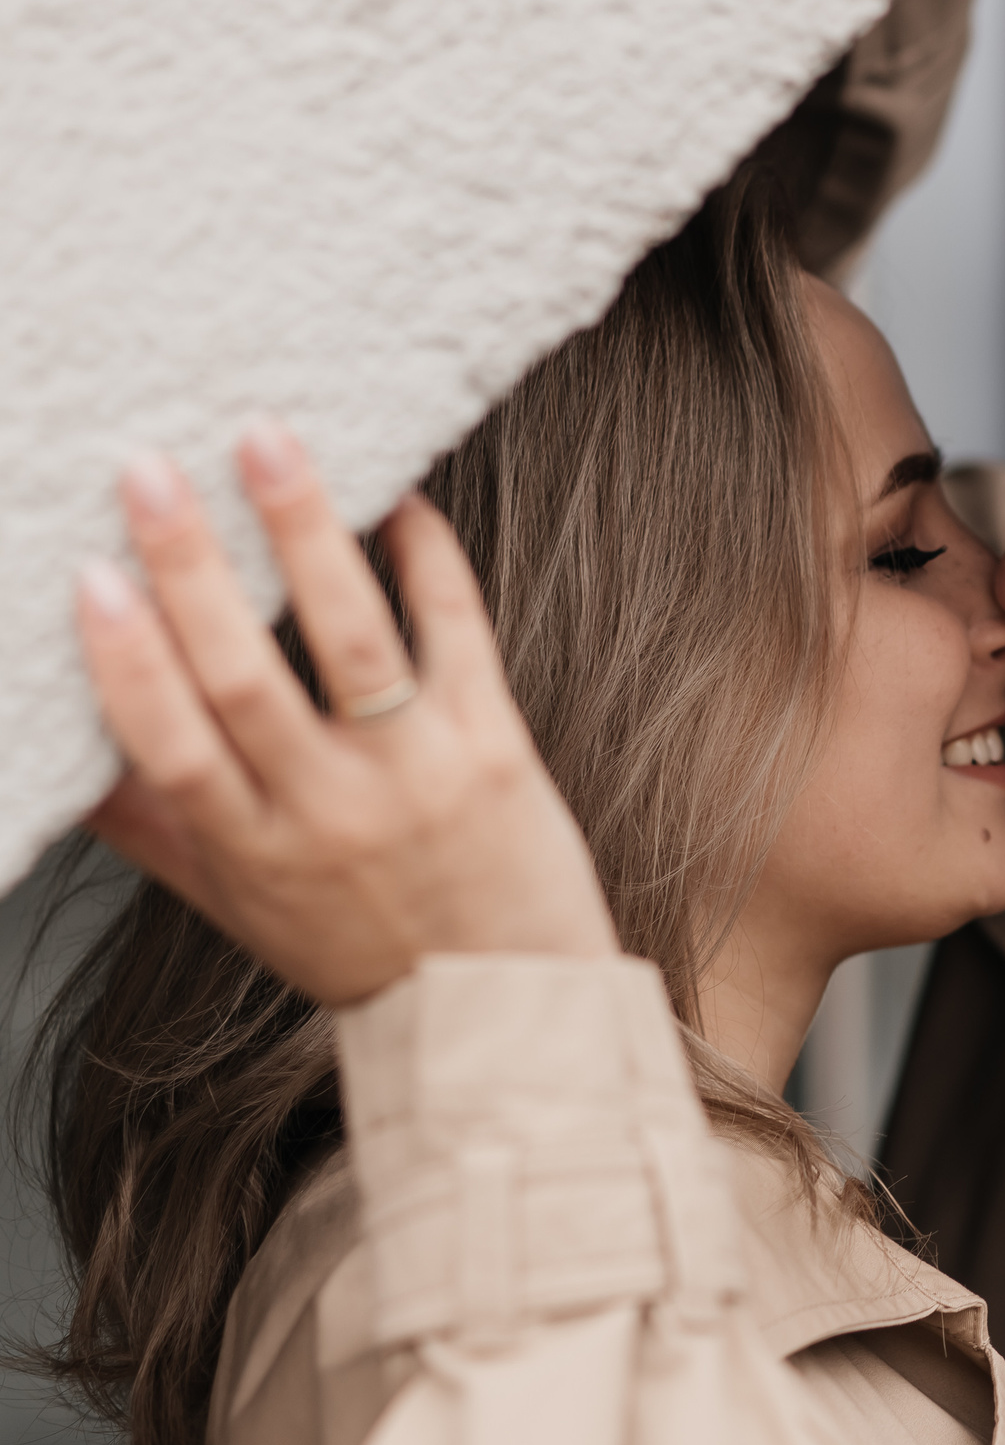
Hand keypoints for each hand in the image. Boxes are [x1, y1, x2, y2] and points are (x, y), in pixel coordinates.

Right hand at [75, 423, 620, 1004]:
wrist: (506, 1004)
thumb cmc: (359, 948)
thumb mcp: (237, 907)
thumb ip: (153, 831)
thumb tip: (58, 764)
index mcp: (251, 851)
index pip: (171, 745)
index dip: (127, 661)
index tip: (88, 576)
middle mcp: (328, 812)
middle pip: (245, 675)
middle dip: (192, 567)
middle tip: (149, 469)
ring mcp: (417, 773)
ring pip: (351, 638)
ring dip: (304, 533)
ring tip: (267, 440)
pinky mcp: (496, 746)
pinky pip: (456, 632)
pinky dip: (426, 558)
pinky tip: (396, 496)